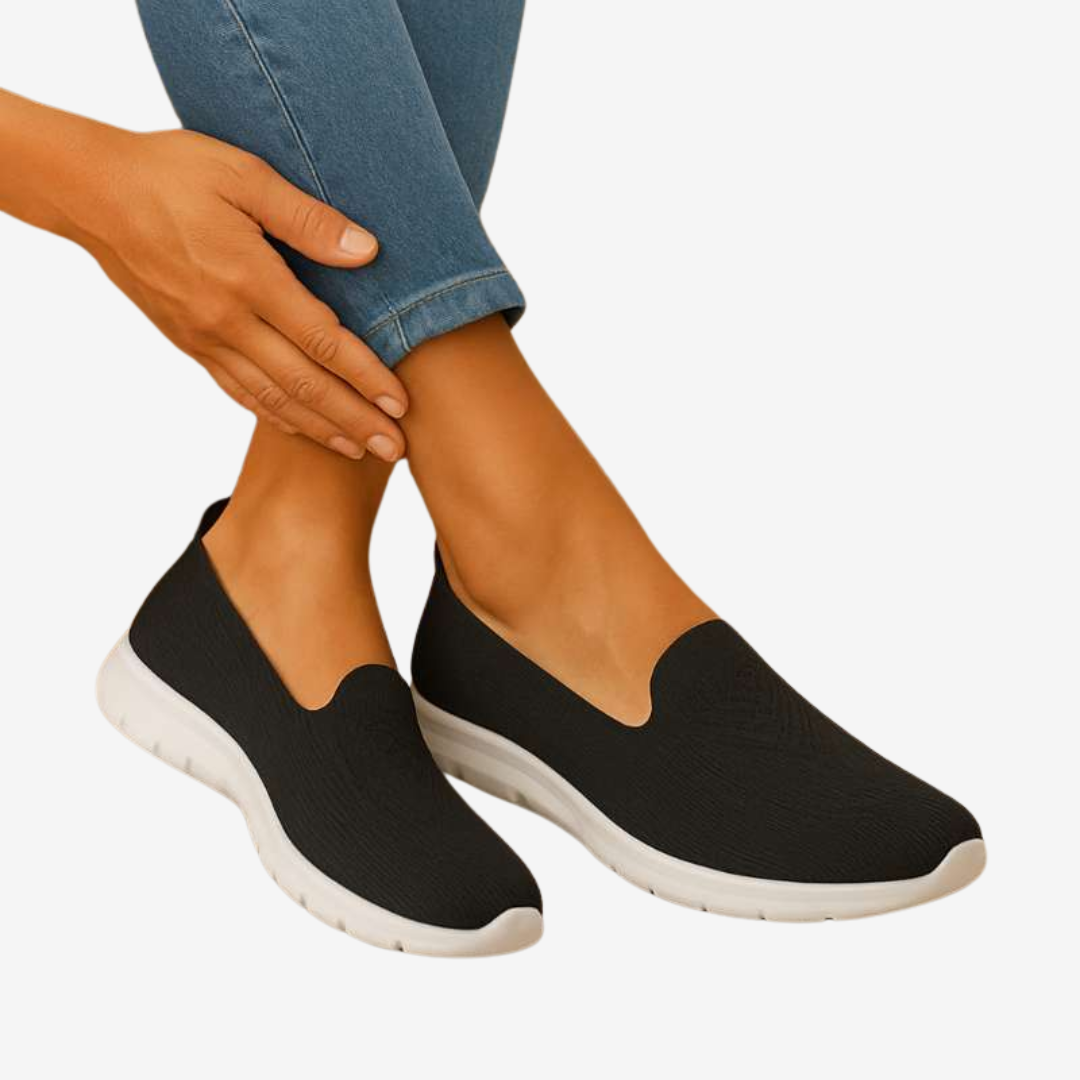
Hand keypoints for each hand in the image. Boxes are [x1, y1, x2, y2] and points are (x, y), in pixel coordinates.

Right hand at [81, 129, 405, 460]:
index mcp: (249, 279)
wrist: (91, 193)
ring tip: (362, 451)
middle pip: (304, 384)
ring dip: (322, 428)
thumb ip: (307, 218)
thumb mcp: (244, 174)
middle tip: (397, 450)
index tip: (401, 405)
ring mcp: (206, 338)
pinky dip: (277, 415)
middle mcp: (227, 321)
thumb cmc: (171, 173)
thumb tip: (366, 252)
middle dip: (355, 420)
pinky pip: (240, 391)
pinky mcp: (190, 344)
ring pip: (274, 398)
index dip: (366, 377)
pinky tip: (304, 429)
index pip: (322, 340)